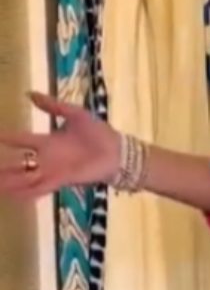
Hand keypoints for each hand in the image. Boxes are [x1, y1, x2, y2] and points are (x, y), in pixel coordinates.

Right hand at [0, 93, 119, 199]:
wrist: (119, 152)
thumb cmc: (100, 133)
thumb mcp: (75, 114)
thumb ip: (53, 105)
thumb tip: (30, 93)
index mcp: (49, 141)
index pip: (22, 140)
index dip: (6, 138)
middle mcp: (47, 158)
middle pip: (18, 163)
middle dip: (2, 166)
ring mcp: (53, 170)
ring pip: (24, 177)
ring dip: (8, 182)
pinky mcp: (62, 180)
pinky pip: (39, 188)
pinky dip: (26, 193)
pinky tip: (12, 196)